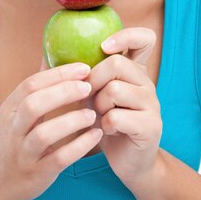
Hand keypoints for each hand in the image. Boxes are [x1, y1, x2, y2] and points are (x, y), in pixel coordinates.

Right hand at [0, 61, 101, 199]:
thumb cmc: (13, 138)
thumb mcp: (17, 110)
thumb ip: (35, 85)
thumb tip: (51, 52)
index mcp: (10, 107)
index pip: (31, 83)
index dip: (58, 73)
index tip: (84, 67)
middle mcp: (13, 128)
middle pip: (33, 104)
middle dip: (62, 92)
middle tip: (88, 86)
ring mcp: (23, 152)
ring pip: (43, 134)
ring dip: (70, 121)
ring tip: (92, 113)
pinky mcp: (36, 174)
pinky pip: (57, 159)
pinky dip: (78, 147)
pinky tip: (95, 136)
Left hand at [88, 28, 161, 185]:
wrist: (129, 162)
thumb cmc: (106, 123)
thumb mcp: (95, 94)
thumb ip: (84, 74)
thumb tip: (48, 52)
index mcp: (136, 71)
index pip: (144, 39)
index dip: (125, 36)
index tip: (104, 46)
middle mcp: (147, 83)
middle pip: (117, 63)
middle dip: (94, 80)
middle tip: (88, 97)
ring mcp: (152, 104)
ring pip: (115, 90)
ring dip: (98, 105)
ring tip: (99, 116)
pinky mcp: (150, 126)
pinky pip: (117, 117)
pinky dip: (104, 125)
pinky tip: (107, 131)